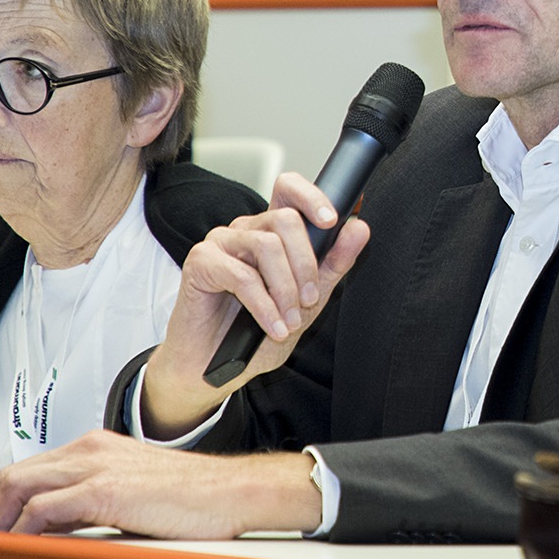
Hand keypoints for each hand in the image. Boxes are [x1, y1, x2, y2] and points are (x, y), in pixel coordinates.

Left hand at [0, 430, 319, 536]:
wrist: (233, 492)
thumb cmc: (196, 496)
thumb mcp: (136, 491)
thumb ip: (97, 502)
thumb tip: (62, 531)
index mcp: (98, 447)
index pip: (34, 471)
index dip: (7, 504)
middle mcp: (91, 450)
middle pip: (16, 477)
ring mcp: (95, 466)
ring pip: (20, 489)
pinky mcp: (104, 490)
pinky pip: (43, 511)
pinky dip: (22, 533)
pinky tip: (21, 552)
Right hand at [140, 172, 370, 435]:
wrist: (213, 368)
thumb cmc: (255, 334)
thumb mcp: (307, 302)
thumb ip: (333, 264)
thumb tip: (358, 227)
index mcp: (270, 231)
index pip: (288, 190)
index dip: (311, 196)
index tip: (331, 220)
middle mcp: (245, 230)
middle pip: (285, 220)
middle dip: (306, 264)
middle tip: (310, 301)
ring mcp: (220, 243)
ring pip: (267, 245)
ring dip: (286, 289)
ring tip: (290, 321)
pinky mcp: (200, 263)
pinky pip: (242, 276)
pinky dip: (264, 306)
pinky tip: (273, 327)